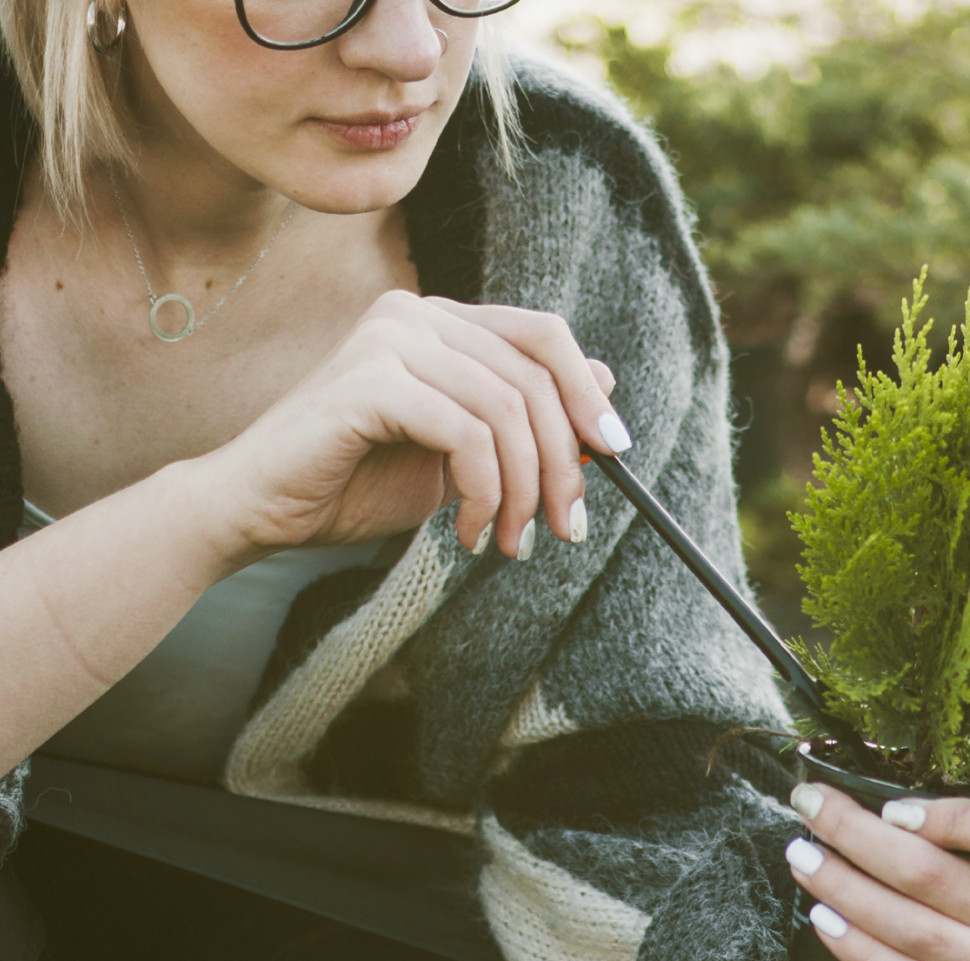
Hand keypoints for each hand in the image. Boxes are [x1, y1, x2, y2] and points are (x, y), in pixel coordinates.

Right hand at [195, 291, 624, 562]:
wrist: (258, 511)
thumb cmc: (352, 484)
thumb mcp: (460, 455)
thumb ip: (520, 420)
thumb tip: (609, 386)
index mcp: (440, 322)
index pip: (543, 335)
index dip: (588, 393)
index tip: (616, 454)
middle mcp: (416, 315)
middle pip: (535, 378)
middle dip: (564, 462)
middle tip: (566, 526)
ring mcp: (390, 339)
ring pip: (507, 411)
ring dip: (523, 490)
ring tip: (510, 541)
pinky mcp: (370, 379)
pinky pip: (467, 434)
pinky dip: (484, 491)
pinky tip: (468, 531)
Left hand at [784, 782, 969, 960]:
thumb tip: (900, 806)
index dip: (954, 819)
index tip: (892, 807)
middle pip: (940, 880)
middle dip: (860, 838)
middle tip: (809, 806)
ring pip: (918, 933)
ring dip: (847, 892)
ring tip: (803, 859)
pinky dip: (865, 953)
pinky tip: (826, 922)